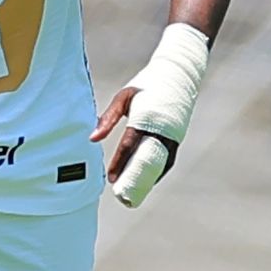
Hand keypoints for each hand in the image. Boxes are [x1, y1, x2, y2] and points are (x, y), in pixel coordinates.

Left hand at [91, 86, 179, 207]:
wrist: (177, 77)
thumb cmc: (145, 86)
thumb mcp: (124, 97)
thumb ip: (108, 118)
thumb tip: (92, 138)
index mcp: (146, 118)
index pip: (130, 145)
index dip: (120, 162)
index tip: (111, 178)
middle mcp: (162, 130)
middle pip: (146, 160)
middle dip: (133, 178)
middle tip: (120, 193)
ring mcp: (172, 136)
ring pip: (159, 165)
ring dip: (145, 180)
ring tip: (131, 193)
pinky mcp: (177, 140)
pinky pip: (167, 162)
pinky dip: (156, 174)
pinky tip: (145, 183)